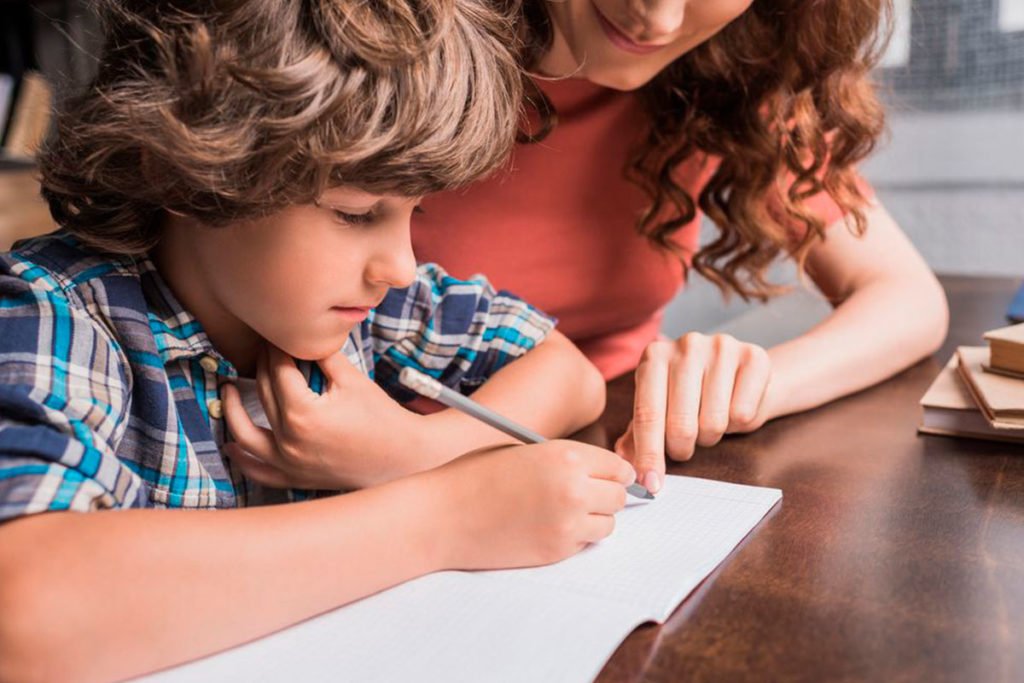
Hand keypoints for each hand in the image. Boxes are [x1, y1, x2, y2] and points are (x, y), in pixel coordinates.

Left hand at [221, 344, 423, 489]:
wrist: (402, 457)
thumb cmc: (382, 417)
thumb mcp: (352, 380)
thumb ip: (322, 356)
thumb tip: (302, 335)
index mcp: (302, 412)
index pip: (278, 371)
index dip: (276, 349)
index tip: (274, 335)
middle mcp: (289, 440)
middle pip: (263, 394)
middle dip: (262, 367)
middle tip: (263, 350)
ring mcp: (289, 463)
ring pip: (246, 434)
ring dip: (233, 411)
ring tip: (227, 390)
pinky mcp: (295, 478)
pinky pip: (259, 471)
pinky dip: (242, 459)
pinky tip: (232, 445)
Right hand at [430, 440, 635, 569]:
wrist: (442, 515)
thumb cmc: (475, 476)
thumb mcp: (524, 451)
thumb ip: (563, 460)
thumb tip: (595, 472)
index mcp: (566, 456)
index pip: (618, 467)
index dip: (614, 472)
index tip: (608, 477)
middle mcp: (573, 489)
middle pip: (619, 497)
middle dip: (606, 495)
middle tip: (586, 495)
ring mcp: (567, 524)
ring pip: (608, 524)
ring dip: (593, 519)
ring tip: (564, 512)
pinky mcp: (556, 551)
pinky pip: (584, 544)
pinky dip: (574, 537)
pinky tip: (547, 527)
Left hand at [615, 334, 772, 493]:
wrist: (742, 373)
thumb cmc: (693, 394)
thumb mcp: (660, 407)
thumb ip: (639, 432)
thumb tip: (624, 460)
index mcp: (654, 356)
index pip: (648, 414)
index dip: (649, 454)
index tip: (651, 484)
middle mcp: (686, 346)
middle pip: (681, 424)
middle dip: (681, 449)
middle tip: (684, 447)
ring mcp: (721, 348)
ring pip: (714, 422)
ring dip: (710, 436)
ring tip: (709, 422)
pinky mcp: (754, 357)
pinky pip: (743, 414)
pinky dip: (737, 424)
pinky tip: (733, 408)